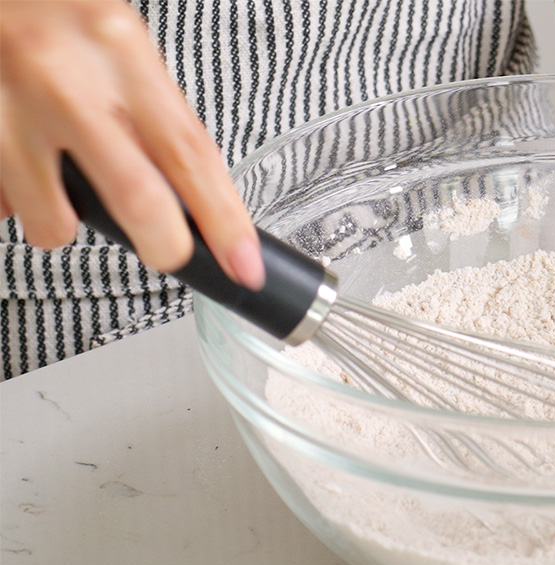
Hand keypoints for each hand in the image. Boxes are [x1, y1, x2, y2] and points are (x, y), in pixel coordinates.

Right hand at [0, 0, 262, 287]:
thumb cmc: (46, 7)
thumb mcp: (115, 37)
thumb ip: (150, 105)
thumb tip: (188, 190)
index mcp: (119, 48)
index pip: (190, 152)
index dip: (224, 220)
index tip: (243, 263)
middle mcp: (63, 78)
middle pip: (137, 198)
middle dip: (164, 245)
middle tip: (170, 251)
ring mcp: (8, 109)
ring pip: (54, 220)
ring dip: (65, 220)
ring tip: (61, 182)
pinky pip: (3, 206)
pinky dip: (17, 200)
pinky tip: (20, 163)